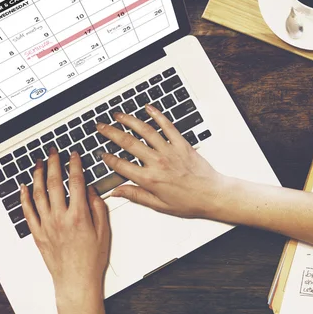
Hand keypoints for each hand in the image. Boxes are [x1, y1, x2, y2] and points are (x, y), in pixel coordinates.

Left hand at [20, 149, 109, 303]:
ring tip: (39, 163)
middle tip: (53, 152)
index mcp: (79, 215)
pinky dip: (24, 197)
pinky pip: (28, 211)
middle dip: (54, 163)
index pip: (76, 182)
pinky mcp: (38, 233)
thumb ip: (97, 208)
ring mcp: (47, 225)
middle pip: (55, 183)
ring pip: (38, 194)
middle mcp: (60, 218)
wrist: (76, 281)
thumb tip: (91, 190)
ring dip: (38, 175)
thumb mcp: (104, 231)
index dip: (75, 165)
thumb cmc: (91, 260)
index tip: (74, 155)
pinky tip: (24, 187)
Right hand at [96, 103, 230, 218]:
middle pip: (128, 143)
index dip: (108, 159)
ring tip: (118, 115)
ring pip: (145, 130)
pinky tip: (148, 108)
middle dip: (111, 133)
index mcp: (149, 179)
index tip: (101, 153)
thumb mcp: (158, 205)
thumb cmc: (189, 202)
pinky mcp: (181, 143)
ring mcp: (169, 150)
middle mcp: (157, 162)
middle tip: (100, 127)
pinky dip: (157, 115)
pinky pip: (167, 125)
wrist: (212, 195)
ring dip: (129, 120)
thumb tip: (116, 192)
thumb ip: (136, 195)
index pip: (121, 165)